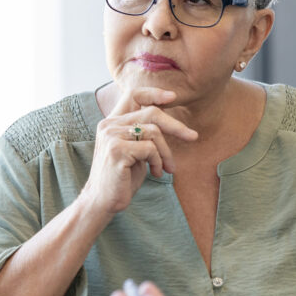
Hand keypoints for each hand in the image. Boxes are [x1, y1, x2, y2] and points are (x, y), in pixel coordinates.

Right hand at [81, 86, 197, 213]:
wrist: (102, 202)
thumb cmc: (123, 178)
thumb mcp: (136, 151)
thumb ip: (145, 134)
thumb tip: (171, 121)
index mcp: (112, 122)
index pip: (133, 94)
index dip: (154, 93)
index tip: (173, 97)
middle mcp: (109, 124)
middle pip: (151, 112)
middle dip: (176, 126)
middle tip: (193, 137)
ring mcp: (111, 136)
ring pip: (154, 132)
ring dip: (166, 152)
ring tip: (166, 168)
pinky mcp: (117, 150)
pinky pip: (150, 149)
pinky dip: (158, 162)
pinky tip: (155, 173)